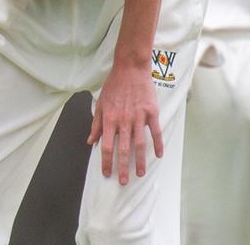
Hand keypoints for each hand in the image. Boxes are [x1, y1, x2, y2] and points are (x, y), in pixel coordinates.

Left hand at [87, 62, 162, 184]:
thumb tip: (91, 141)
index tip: (107, 173)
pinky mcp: (151, 111)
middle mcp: (124, 120)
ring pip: (139, 144)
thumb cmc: (114, 85)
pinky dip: (158, 144)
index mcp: (110, 118)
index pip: (107, 146)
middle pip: (123, 149)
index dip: (106, 162)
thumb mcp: (101, 103)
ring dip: (140, 161)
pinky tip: (158, 155)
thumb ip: (96, 123)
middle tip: (123, 181)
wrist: (130, 68)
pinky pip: (156, 132)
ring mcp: (139, 116)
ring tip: (140, 173)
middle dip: (122, 167)